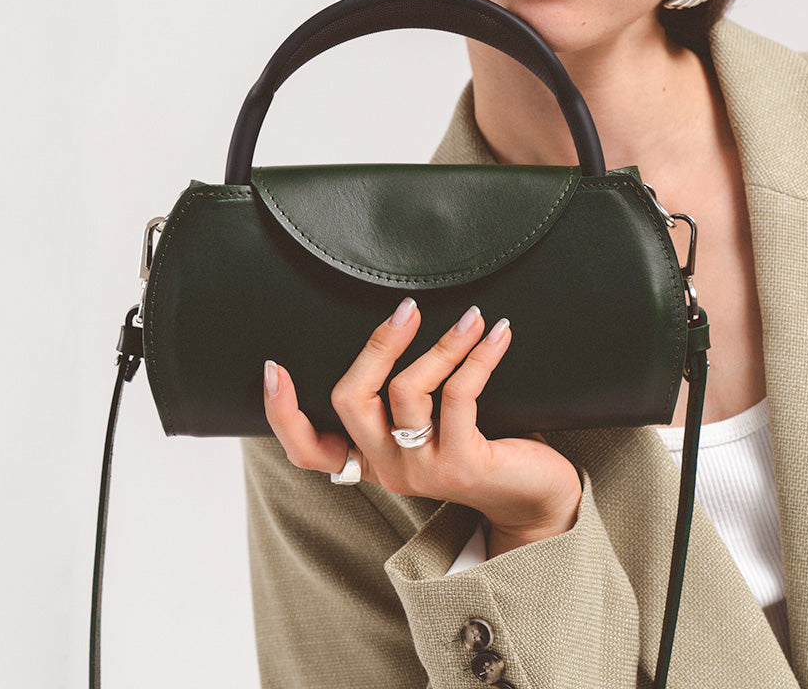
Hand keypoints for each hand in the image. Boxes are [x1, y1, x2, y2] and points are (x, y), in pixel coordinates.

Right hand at [263, 298, 582, 554]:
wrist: (534, 497)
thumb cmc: (480, 444)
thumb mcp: (429, 426)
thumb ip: (401, 399)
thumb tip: (394, 325)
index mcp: (371, 457)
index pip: (307, 450)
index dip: (282, 413)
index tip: (272, 367)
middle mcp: (388, 467)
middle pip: (351, 400)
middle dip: (375, 346)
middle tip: (406, 309)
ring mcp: (422, 469)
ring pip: (408, 391)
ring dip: (441, 344)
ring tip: (471, 316)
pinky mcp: (462, 464)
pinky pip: (459, 395)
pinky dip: (478, 356)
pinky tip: (496, 333)